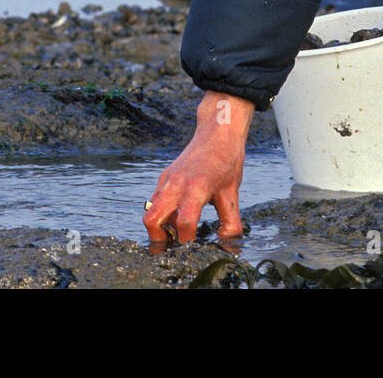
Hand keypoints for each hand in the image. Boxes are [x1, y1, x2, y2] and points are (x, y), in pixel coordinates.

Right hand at [144, 91, 251, 244]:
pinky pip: (156, 200)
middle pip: (152, 220)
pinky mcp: (165, 176)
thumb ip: (231, 221)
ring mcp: (168, 179)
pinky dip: (162, 212)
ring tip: (177, 231)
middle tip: (173, 247)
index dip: (187, 241)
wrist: (218, 132)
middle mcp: (176, 184)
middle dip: (159, 239)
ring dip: (160, 225)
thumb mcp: (232, 193)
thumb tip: (226, 242)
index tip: (193, 249)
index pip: (184, 222)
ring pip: (150, 210)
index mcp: (196, 189)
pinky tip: (178, 214)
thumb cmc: (227, 161)